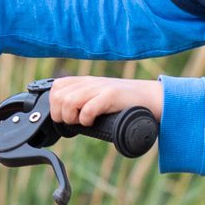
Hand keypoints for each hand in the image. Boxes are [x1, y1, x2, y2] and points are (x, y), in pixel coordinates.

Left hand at [47, 76, 163, 126]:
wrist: (150, 97)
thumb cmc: (125, 102)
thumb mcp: (100, 96)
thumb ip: (84, 100)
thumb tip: (65, 117)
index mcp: (85, 82)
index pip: (56, 87)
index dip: (55, 104)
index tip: (64, 116)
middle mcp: (90, 82)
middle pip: (59, 96)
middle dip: (60, 114)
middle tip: (72, 122)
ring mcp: (101, 88)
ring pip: (69, 101)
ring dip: (71, 117)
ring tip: (81, 122)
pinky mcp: (111, 96)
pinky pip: (89, 108)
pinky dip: (86, 119)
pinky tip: (92, 122)